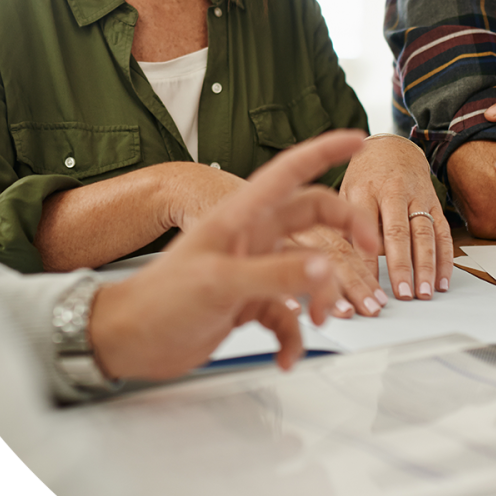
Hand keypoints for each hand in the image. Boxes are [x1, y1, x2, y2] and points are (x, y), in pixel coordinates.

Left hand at [89, 130, 379, 378]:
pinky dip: (292, 337)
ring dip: (320, 296)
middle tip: (367, 250)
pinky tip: (285, 356)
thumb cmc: (158, 301)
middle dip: (344, 230)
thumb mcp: (221, 283)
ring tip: (318, 320)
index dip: (325, 150)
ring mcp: (252, 270)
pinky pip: (287, 314)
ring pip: (307, 271)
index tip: (358, 140)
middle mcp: (251, 237)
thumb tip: (328, 267)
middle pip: (312, 218)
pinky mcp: (248, 302)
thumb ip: (277, 275)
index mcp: (241, 216)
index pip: (290, 171)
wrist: (127, 342)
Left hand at [339, 134, 452, 299]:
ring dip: (426, 265)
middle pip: (398, 231)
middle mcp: (392, 192)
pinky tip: (442, 280)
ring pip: (423, 233)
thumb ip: (343, 224)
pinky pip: (442, 232)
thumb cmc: (363, 177)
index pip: (364, 227)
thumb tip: (338, 264)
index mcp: (364, 190)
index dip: (366, 257)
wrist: (392, 147)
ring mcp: (416, 197)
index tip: (367, 284)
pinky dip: (444, 258)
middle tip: (403, 293)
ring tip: (425, 292)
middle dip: (401, 265)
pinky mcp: (434, 202)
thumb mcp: (345, 192)